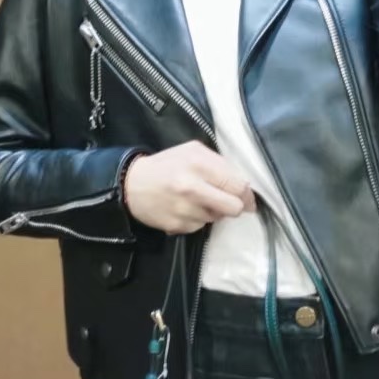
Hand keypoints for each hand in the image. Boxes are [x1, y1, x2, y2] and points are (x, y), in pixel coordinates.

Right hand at [123, 142, 256, 234]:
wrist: (131, 184)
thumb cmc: (166, 165)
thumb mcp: (193, 151)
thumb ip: (219, 164)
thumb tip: (242, 185)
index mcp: (199, 165)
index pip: (238, 185)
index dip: (247, 193)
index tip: (247, 197)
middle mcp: (192, 188)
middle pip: (234, 208)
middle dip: (236, 206)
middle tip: (229, 202)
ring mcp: (184, 210)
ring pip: (218, 218)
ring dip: (213, 212)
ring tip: (198, 200)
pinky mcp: (177, 226)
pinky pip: (201, 227)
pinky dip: (198, 219)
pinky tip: (186, 209)